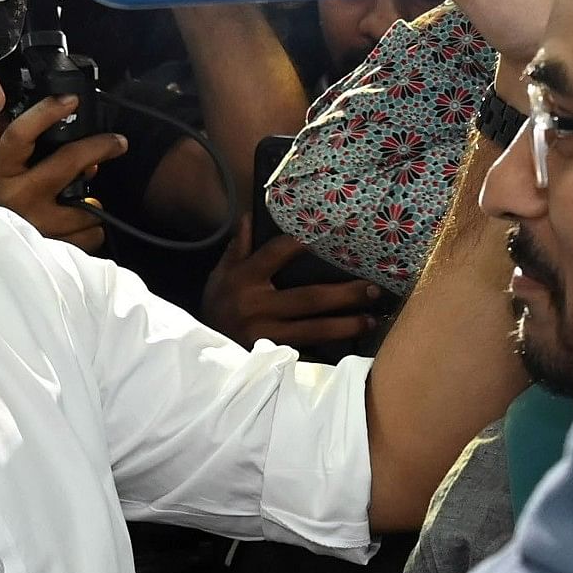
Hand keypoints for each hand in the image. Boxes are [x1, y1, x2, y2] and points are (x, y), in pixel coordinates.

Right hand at [0, 99, 121, 250]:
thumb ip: (23, 152)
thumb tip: (65, 134)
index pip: (22, 134)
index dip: (47, 112)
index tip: (71, 100)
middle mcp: (15, 195)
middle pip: (67, 162)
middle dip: (98, 148)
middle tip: (118, 143)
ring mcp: (33, 223)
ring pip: (84, 205)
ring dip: (94, 203)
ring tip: (89, 204)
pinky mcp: (48, 249)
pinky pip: (87, 237)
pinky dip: (91, 231)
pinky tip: (83, 227)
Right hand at [203, 222, 387, 350]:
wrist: (199, 355)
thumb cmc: (216, 309)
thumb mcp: (220, 276)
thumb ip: (238, 248)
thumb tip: (251, 217)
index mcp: (245, 279)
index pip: (278, 253)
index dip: (304, 242)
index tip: (331, 233)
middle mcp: (258, 306)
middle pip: (310, 298)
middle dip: (345, 294)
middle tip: (373, 288)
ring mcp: (267, 334)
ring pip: (315, 329)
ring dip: (346, 325)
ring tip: (371, 320)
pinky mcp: (274, 356)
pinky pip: (308, 350)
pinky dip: (330, 348)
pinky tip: (352, 345)